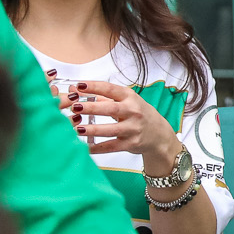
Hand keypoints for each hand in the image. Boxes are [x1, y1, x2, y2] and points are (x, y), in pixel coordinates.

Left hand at [58, 75, 182, 174]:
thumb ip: (101, 96)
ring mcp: (133, 128)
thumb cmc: (138, 114)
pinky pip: (112, 146)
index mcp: (130, 97)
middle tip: (75, 107)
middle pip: (111, 108)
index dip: (95, 86)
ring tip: (77, 128)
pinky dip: (97, 148)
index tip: (79, 85)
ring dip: (93, 129)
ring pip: (111, 129)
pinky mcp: (131, 143)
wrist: (158, 134)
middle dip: (92, 107)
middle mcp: (134, 111)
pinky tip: (84, 147)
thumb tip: (76, 89)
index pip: (111, 89)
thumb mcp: (126, 101)